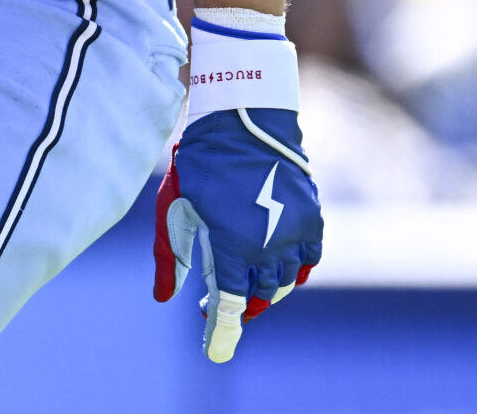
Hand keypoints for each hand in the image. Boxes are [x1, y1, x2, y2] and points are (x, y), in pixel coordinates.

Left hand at [154, 107, 321, 361]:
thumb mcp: (173, 208)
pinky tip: (274, 267)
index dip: (222, 332)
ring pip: (283, 282)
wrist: (242, 123)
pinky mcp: (312, 221)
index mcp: (233, 244)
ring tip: (241, 280)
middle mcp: (269, 246)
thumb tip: (163, 298)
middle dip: (236, 304)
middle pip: (257, 295)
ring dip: (262, 288)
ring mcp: (295, 234)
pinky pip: (308, 262)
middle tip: (212, 301)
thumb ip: (169, 255)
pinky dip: (292, 271)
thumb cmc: (198, 165)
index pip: (229, 303)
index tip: (216, 352)